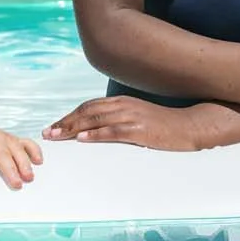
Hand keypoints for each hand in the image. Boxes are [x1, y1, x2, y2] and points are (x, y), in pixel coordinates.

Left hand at [0, 124, 42, 190]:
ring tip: (29, 177)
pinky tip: (39, 161)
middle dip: (10, 169)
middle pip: (2, 153)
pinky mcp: (14, 139)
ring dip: (24, 162)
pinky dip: (34, 150)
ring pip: (17, 148)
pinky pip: (27, 142)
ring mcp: (5, 137)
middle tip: (17, 184)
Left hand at [43, 97, 199, 150]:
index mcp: (122, 102)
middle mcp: (124, 106)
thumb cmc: (165, 125)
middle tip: (48, 133)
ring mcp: (132, 117)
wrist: (190, 125)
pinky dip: (96, 134)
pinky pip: (113, 131)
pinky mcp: (140, 130)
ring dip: (74, 128)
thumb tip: (97, 131)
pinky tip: (83, 138)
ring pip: (95, 119)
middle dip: (65, 122)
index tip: (55, 126)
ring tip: (58, 136)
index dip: (70, 116)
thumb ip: (119, 121)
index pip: (89, 106)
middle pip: (87, 112)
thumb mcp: (138, 119)